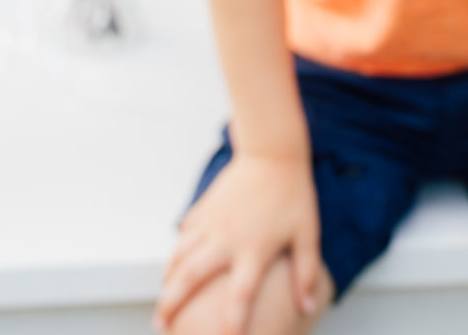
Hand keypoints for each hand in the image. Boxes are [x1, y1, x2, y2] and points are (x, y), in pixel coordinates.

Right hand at [154, 152, 319, 333]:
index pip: (239, 295)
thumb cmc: (293, 193)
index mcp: (253, 248)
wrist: (272, 150)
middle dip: (172, 304)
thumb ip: (305, 272)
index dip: (231, 323)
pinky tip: (172, 268)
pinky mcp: (204, 208)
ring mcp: (212, 222)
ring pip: (180, 255)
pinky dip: (175, 254)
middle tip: (160, 326)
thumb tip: (307, 308)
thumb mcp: (307, 233)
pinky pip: (185, 235)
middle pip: (191, 276)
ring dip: (167, 281)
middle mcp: (227, 238)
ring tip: (161, 305)